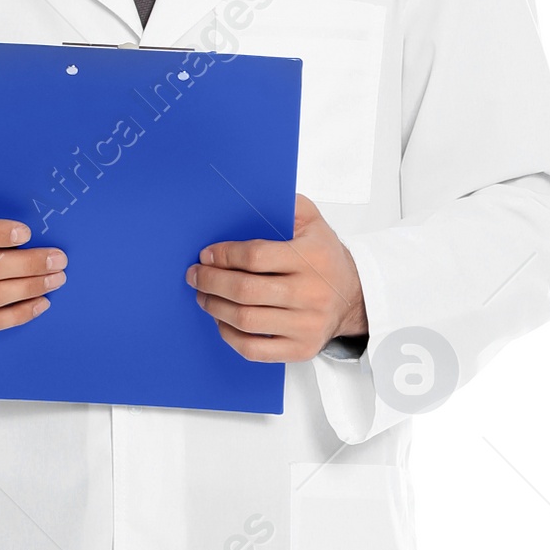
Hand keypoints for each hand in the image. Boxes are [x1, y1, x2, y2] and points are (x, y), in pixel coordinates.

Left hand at [185, 194, 366, 359]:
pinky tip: (222, 321)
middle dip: (212, 282)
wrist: (353, 297)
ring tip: (204, 296)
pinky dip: (230, 335)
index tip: (206, 255)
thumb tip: (247, 199)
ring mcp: (306, 325)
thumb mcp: (313, 222)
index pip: (256, 256)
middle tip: (196, 276)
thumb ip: (286, 206)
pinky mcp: (301, 348)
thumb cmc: (324, 257)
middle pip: (246, 290)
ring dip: (215, 307)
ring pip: (246, 320)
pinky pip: (254, 349)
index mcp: (313, 258)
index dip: (224, 256)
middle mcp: (312, 293)